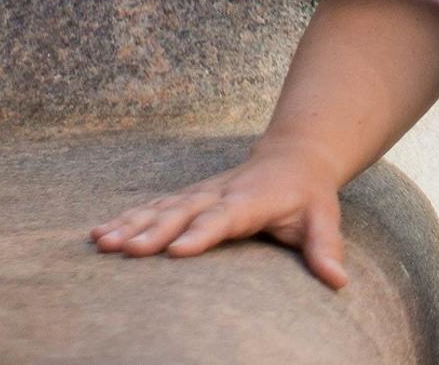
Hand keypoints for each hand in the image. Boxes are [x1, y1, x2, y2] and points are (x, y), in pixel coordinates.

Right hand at [87, 138, 349, 288]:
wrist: (294, 156)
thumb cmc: (309, 196)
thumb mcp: (324, 218)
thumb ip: (326, 249)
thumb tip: (339, 281)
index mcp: (254, 200)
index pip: (226, 217)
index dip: (202, 232)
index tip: (178, 250)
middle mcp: (222, 194)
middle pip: (185, 212)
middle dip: (155, 231)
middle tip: (127, 251)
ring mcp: (201, 194)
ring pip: (163, 208)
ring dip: (132, 224)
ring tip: (103, 242)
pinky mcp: (188, 198)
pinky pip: (154, 207)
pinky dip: (127, 218)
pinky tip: (100, 233)